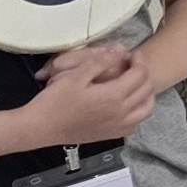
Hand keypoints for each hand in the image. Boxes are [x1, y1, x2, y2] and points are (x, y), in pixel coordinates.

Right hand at [28, 44, 154, 144]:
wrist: (39, 128)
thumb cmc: (55, 101)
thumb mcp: (75, 76)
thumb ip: (100, 62)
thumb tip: (120, 51)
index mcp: (114, 96)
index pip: (140, 74)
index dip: (139, 60)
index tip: (131, 54)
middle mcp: (121, 113)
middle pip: (146, 90)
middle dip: (144, 73)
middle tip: (132, 65)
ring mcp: (117, 127)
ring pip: (146, 109)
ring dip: (146, 93)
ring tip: (136, 83)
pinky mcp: (110, 136)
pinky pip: (135, 124)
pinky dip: (138, 112)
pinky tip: (128, 105)